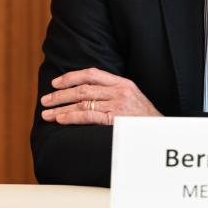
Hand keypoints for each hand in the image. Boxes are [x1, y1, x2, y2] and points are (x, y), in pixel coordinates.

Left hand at [40, 67, 160, 124]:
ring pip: (82, 103)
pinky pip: (88, 116)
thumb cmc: (145, 120)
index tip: (55, 83)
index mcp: (122, 83)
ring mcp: (117, 105)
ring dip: (61, 108)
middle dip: (60, 94)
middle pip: (82, 88)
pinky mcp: (115, 119)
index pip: (91, 73)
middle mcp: (119, 91)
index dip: (70, 77)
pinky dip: (72, 117)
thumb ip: (112, 93)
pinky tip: (61, 119)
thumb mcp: (132, 99)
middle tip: (45, 100)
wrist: (163, 133)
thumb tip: (86, 94)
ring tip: (47, 114)